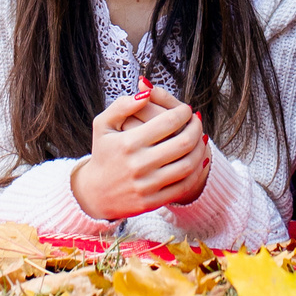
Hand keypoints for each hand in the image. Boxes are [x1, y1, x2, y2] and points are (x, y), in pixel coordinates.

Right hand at [68, 86, 207, 220]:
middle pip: (183, 142)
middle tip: (196, 121)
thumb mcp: (103, 125)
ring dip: (199, 148)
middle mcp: (139, 164)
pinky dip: (196, 171)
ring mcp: (147, 185)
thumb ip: (121, 106)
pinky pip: (184, 185)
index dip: (183, 112)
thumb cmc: (103, 154)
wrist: (95, 194)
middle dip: (195, 127)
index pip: (167, 122)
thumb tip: (145, 93)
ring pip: (187, 164)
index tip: (186, 109)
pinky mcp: (152, 201)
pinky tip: (197, 159)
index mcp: (128, 143)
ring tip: (199, 138)